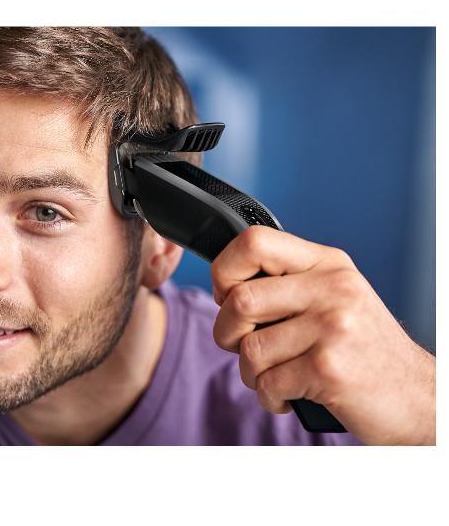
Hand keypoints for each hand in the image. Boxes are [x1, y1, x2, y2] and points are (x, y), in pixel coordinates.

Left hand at [210, 226, 434, 444]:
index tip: (229, 296)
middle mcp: (333, 287)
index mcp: (327, 263)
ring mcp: (334, 327)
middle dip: (228, 333)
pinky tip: (293, 396)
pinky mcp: (330, 369)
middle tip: (247, 348)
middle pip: (239, 300)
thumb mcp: (334, 298)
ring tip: (279, 376)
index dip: (225, 271)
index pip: (253, 242)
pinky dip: (270, 397)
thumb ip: (286, 283)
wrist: (417, 398)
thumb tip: (224, 284)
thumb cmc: (363, 351)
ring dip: (252, 373)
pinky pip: (267, 383)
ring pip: (249, 348)